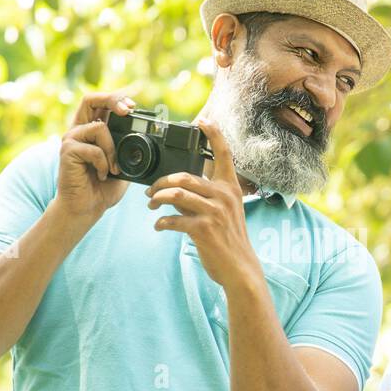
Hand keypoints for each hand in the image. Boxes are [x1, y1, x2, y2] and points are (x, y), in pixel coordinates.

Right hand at [54, 90, 136, 224]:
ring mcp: (71, 139)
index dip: (115, 98)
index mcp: (91, 131)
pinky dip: (104, 163)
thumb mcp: (123, 165)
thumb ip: (128, 149)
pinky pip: (94, 149)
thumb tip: (147, 136)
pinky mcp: (67, 151)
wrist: (86, 209)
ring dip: (113, 149)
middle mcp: (78, 131)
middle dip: (112, 100)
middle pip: (90, 99)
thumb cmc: (102, 188)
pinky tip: (102, 175)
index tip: (132, 106)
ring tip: (113, 168)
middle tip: (128, 110)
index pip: (99, 102)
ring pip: (100, 127)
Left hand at [145, 118, 259, 291]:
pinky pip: (174, 219)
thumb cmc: (230, 241)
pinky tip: (159, 226)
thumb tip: (176, 192)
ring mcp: (215, 212)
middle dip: (161, 181)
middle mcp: (224, 196)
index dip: (214, 134)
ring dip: (157, 198)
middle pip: (185, 176)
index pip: (224, 155)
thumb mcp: (225, 214)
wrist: (240, 269)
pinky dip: (162, 222)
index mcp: (231, 189)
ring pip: (176, 194)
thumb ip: (205, 199)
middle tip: (150, 191)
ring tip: (150, 205)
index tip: (202, 121)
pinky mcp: (204, 229)